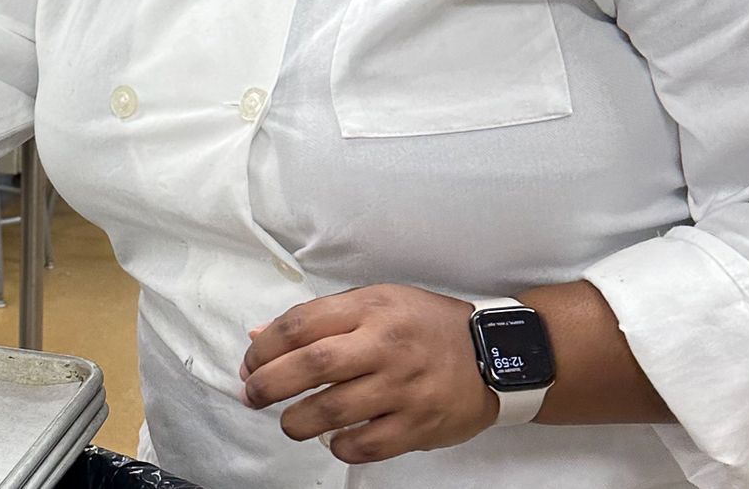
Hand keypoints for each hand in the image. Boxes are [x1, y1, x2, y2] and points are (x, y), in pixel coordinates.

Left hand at [240, 284, 499, 465]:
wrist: (497, 353)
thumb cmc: (425, 324)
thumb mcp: (375, 301)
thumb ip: (319, 318)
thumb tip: (260, 336)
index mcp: (370, 307)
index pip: (301, 324)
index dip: (265, 347)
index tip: (250, 363)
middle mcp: (385, 345)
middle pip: (312, 366)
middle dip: (270, 384)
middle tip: (253, 396)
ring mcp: (404, 386)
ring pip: (334, 409)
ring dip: (298, 421)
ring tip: (288, 423)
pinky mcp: (420, 423)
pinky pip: (368, 444)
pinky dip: (341, 446)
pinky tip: (333, 440)